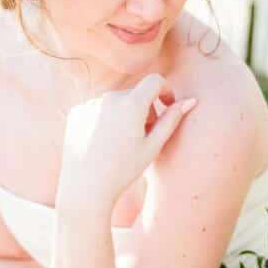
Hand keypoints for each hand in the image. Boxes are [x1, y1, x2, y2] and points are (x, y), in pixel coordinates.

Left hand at [57, 72, 197, 208]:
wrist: (86, 186)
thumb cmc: (124, 170)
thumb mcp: (153, 146)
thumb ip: (171, 119)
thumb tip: (190, 101)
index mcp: (132, 104)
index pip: (155, 81)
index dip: (165, 90)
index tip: (167, 105)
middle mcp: (109, 98)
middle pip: (135, 93)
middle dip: (145, 108)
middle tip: (144, 136)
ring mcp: (90, 104)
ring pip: (116, 101)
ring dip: (124, 114)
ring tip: (121, 142)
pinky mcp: (76, 112)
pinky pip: (97, 108)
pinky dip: (105, 119)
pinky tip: (102, 143)